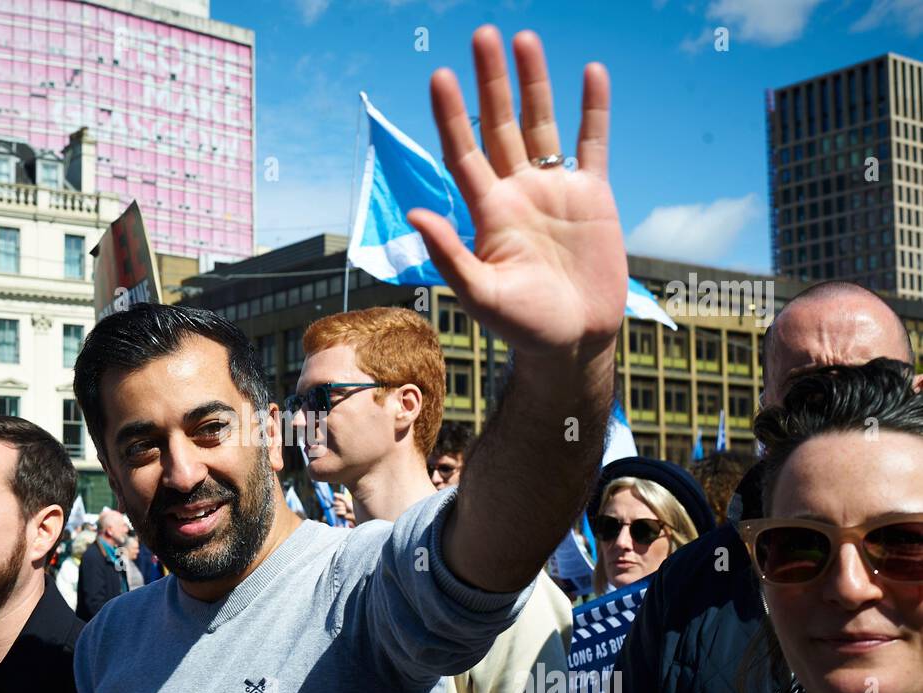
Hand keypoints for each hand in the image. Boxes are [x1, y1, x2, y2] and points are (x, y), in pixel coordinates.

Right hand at [331, 492, 354, 525]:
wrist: (354, 513)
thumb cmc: (351, 506)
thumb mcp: (346, 500)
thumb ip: (340, 496)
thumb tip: (334, 493)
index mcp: (339, 501)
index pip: (335, 499)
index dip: (338, 500)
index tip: (342, 501)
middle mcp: (338, 505)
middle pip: (335, 503)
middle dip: (341, 504)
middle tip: (345, 506)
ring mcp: (337, 510)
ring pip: (336, 508)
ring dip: (342, 509)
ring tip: (346, 510)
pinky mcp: (338, 515)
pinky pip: (337, 512)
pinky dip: (342, 512)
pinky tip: (345, 513)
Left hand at [409, 27, 626, 358]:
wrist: (573, 342)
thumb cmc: (523, 327)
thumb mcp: (480, 295)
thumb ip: (449, 255)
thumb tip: (414, 213)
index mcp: (488, 213)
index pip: (464, 152)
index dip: (451, 116)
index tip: (440, 76)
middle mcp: (517, 193)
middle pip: (500, 125)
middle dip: (490, 81)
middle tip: (482, 34)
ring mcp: (555, 191)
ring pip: (542, 123)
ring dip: (533, 82)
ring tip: (525, 38)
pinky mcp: (593, 197)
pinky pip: (592, 143)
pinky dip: (593, 109)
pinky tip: (590, 73)